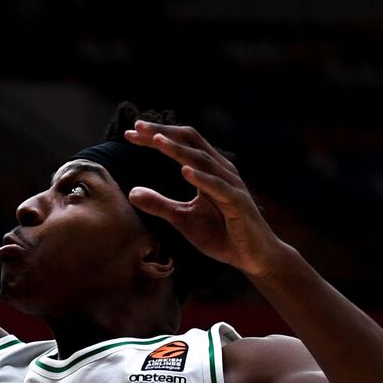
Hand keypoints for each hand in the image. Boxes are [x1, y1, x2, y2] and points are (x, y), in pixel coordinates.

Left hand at [123, 120, 289, 277]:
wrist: (252, 256)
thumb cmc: (221, 234)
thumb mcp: (182, 218)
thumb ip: (159, 204)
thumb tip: (131, 193)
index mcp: (208, 170)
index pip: (181, 144)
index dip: (156, 136)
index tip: (130, 133)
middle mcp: (220, 170)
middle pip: (190, 142)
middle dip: (164, 133)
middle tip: (138, 126)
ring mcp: (230, 185)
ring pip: (202, 161)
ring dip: (179, 150)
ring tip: (158, 141)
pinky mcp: (237, 203)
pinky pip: (218, 187)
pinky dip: (201, 178)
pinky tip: (184, 171)